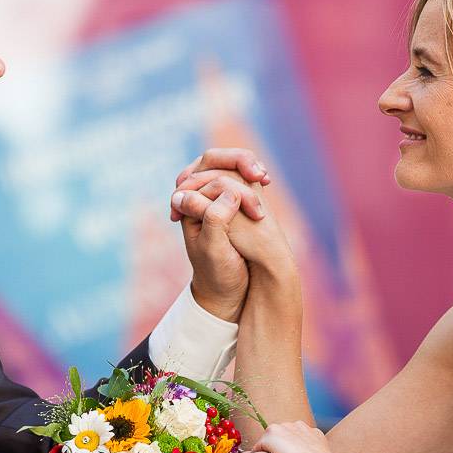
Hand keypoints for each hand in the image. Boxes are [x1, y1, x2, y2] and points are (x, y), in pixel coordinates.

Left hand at [169, 149, 270, 320]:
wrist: (228, 291)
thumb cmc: (218, 273)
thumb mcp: (214, 250)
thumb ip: (215, 219)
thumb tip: (229, 190)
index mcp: (187, 205)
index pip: (202, 172)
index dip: (226, 172)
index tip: (253, 183)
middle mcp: (198, 197)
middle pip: (214, 161)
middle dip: (238, 161)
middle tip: (261, 174)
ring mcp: (214, 197)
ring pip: (228, 167)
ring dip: (247, 166)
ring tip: (264, 178)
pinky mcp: (231, 202)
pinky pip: (240, 178)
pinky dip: (252, 175)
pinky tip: (265, 180)